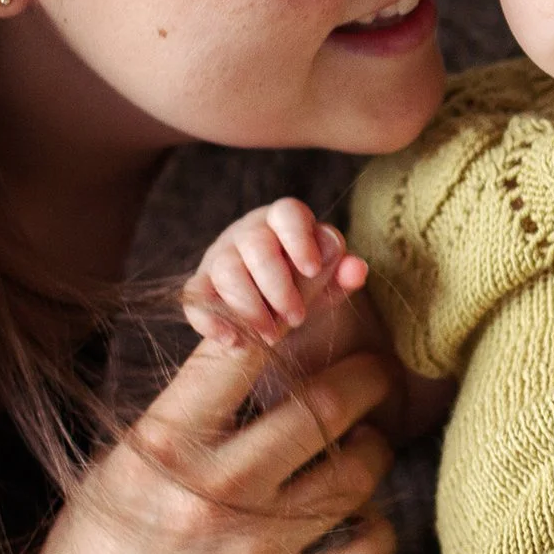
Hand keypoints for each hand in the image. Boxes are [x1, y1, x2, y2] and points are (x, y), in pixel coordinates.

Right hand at [19, 341, 397, 553]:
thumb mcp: (116, 473)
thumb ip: (181, 421)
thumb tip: (247, 361)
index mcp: (163, 446)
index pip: (240, 351)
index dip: (295, 312)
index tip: (323, 300)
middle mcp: (213, 491)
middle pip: (327, 405)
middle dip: (365, 378)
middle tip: (372, 377)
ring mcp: (251, 551)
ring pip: (357, 472)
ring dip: (373, 451)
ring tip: (364, 446)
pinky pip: (366, 553)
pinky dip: (378, 530)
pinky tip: (365, 521)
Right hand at [183, 197, 370, 347]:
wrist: (268, 305)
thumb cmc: (303, 283)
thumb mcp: (327, 280)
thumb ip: (343, 273)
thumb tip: (357, 268)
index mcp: (283, 220)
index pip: (288, 212)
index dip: (299, 239)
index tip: (313, 268)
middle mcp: (248, 232)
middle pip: (256, 245)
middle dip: (279, 286)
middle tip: (297, 318)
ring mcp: (220, 256)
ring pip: (226, 270)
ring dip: (250, 308)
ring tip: (272, 337)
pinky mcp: (201, 284)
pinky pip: (196, 296)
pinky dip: (212, 320)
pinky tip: (233, 341)